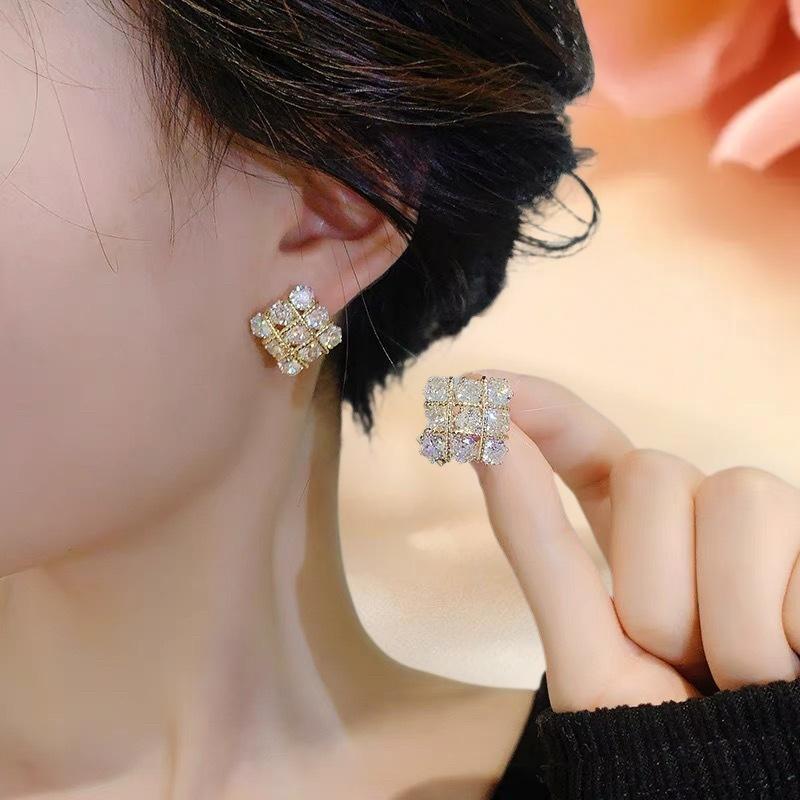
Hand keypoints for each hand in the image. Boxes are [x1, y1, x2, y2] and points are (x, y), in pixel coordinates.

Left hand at [472, 371, 799, 712]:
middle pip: (655, 470)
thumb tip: (484, 438)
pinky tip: (798, 667)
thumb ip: (538, 544)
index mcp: (639, 543)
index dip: (545, 412)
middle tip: (681, 665)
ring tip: (746, 680)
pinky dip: (790, 631)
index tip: (480, 387)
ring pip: (740, 493)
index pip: (592, 452)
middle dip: (654, 586)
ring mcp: (777, 537)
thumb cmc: (663, 752)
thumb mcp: (588, 655)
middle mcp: (704, 523)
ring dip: (729, 618)